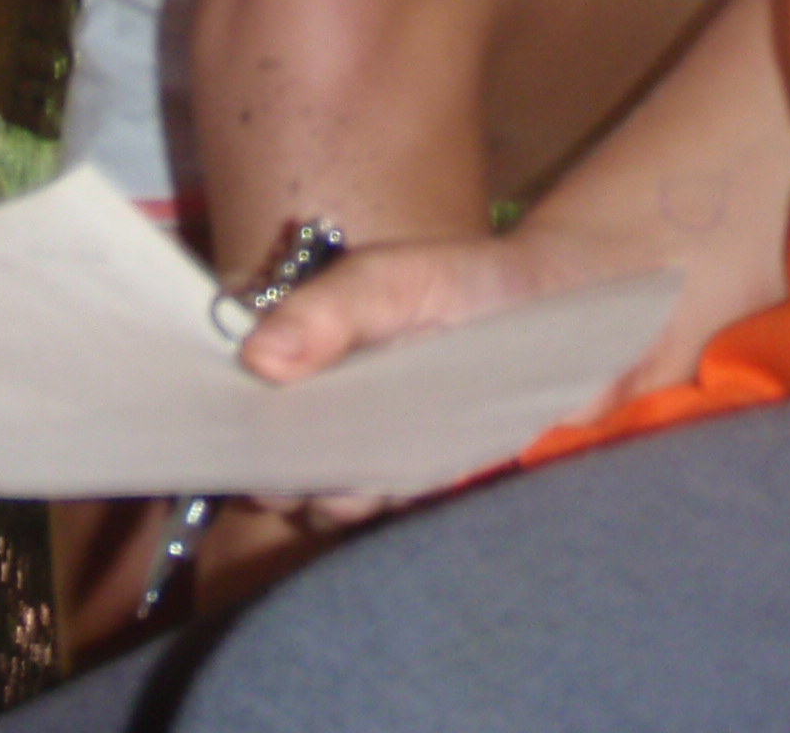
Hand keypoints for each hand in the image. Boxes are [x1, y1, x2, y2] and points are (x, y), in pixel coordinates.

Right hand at [234, 221, 695, 525]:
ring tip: (374, 468)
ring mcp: (358, 440)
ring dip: (329, 492)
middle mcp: (317, 392)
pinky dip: (378, 507)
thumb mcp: (400, 277)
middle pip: (257, 446)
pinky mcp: (404, 480)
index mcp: (298, 331)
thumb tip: (256, 358)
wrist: (576, 320)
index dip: (213, 402)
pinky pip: (368, 512)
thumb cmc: (480, 283)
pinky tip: (409, 482)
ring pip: (309, 490)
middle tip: (317, 455)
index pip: (224, 373)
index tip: (226, 420)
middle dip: (272, 463)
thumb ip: (333, 307)